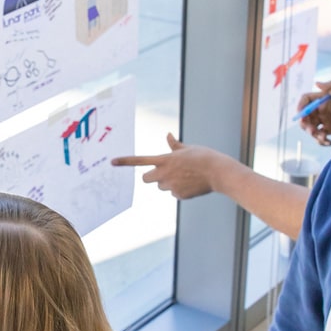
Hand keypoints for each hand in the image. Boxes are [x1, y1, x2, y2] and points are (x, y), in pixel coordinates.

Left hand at [111, 133, 237, 198]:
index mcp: (165, 159)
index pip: (140, 160)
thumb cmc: (204, 157)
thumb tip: (168, 135)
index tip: (112, 162)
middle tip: (164, 172)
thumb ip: (174, 145)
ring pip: (161, 186)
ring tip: (186, 176)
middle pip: (146, 178)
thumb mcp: (188, 148)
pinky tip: (192, 184)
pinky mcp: (178, 195)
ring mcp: (170, 185)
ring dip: (168, 182)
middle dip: (151, 176)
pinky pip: (174, 193)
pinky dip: (180, 190)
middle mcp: (164, 173)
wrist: (218, 173)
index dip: (125, 161)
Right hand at [297, 81, 330, 145]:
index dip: (301, 106)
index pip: (307, 100)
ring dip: (313, 134)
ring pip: (311, 127)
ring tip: (323, 137)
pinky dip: (321, 140)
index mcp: (325, 98)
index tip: (301, 116)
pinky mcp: (329, 130)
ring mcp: (326, 120)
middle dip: (306, 124)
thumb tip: (316, 82)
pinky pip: (319, 136)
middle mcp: (324, 109)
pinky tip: (329, 142)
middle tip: (312, 131)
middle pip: (306, 115)